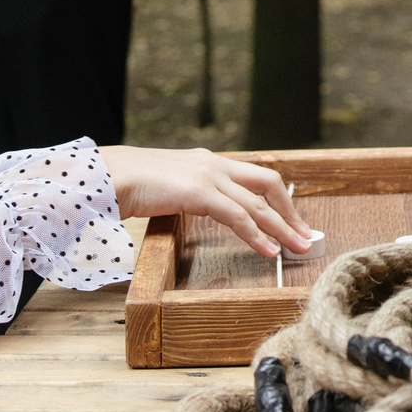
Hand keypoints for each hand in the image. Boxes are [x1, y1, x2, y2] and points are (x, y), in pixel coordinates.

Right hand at [102, 145, 312, 258]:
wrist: (106, 175)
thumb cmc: (128, 184)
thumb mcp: (167, 186)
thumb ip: (187, 193)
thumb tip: (196, 208)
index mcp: (207, 161)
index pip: (255, 176)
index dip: (278, 199)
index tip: (291, 220)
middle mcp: (214, 163)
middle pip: (268, 183)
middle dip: (290, 211)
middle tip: (304, 236)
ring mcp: (208, 175)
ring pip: (258, 203)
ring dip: (282, 227)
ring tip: (298, 248)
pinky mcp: (199, 191)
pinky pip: (238, 216)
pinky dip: (257, 235)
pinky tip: (269, 250)